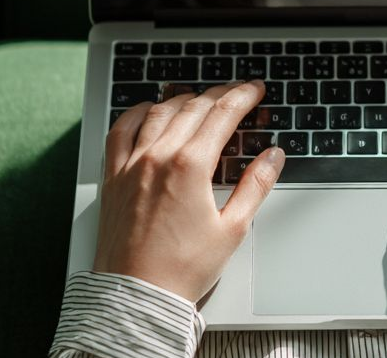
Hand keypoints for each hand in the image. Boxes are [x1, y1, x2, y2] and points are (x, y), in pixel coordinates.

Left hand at [93, 80, 284, 301]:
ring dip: (183, 99)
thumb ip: (256, 186)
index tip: (255, 90)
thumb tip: (272, 157)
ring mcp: (131, 165)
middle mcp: (158, 157)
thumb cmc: (182, 270)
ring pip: (158, 112)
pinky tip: (148, 110)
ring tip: (199, 98)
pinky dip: (136, 113)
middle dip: (219, 94)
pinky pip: (120, 131)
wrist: (136, 297)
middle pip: (193, 107)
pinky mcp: (113, 178)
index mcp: (190, 166)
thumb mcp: (233, 229)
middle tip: (236, 92)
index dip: (243, 96)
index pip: (222, 114)